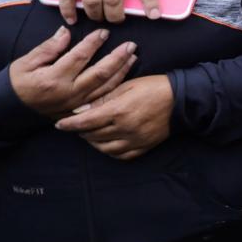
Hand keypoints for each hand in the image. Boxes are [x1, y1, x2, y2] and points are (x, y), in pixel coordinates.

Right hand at [8, 26, 137, 116]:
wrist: (13, 109)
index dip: (93, 43)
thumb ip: (48, 48)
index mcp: (53, 79)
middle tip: (130, 44)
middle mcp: (68, 93)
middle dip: (117, 58)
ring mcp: (76, 105)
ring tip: (133, 57)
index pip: (79, 57)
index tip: (104, 32)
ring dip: (122, 72)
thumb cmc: (19, 82)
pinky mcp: (80, 112)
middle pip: (99, 74)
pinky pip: (102, 100)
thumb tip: (66, 32)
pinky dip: (116, 88)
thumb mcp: (26, 62)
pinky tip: (125, 77)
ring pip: (105, 88)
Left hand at [56, 74, 172, 159]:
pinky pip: (121, 155)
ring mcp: (135, 140)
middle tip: (75, 126)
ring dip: (93, 142)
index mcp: (119, 111)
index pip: (86, 121)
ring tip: (89, 135)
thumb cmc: (153, 87)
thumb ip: (103, 98)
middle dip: (80, 131)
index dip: (70, 124)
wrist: (181, 99)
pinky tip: (106, 144)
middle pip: (93, 135)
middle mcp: (125, 128)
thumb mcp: (126, 86)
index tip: (59, 125)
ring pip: (104, 148)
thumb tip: (82, 109)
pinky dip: (110, 151)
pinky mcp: (144, 146)